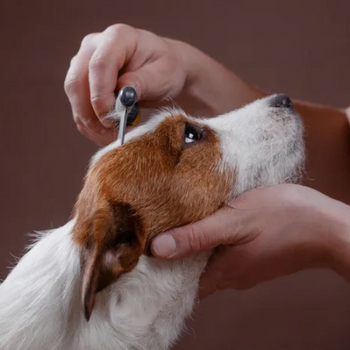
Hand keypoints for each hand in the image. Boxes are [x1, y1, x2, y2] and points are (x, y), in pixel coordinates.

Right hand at [64, 24, 188, 144]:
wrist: (163, 71)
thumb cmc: (166, 69)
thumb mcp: (163, 75)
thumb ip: (142, 82)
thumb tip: (121, 95)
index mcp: (117, 37)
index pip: (98, 66)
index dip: (101, 96)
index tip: (113, 119)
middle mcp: (93, 47)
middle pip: (77, 83)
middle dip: (93, 115)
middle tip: (115, 134)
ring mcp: (84, 65)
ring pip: (75, 100)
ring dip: (93, 125)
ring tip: (116, 137)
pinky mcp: (82, 84)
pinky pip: (79, 110)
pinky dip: (92, 127)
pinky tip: (109, 135)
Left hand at [151, 184, 349, 297]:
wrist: (327, 226)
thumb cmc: (283, 218)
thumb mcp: (234, 220)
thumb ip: (196, 235)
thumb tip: (157, 249)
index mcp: (223, 271)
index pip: (181, 283)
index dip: (162, 271)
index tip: (144, 255)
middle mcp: (232, 276)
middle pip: (194, 272)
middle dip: (176, 255)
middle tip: (158, 231)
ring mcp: (245, 267)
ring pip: (209, 260)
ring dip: (195, 245)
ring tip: (179, 222)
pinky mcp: (255, 255)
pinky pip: (225, 252)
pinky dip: (213, 240)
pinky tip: (209, 221)